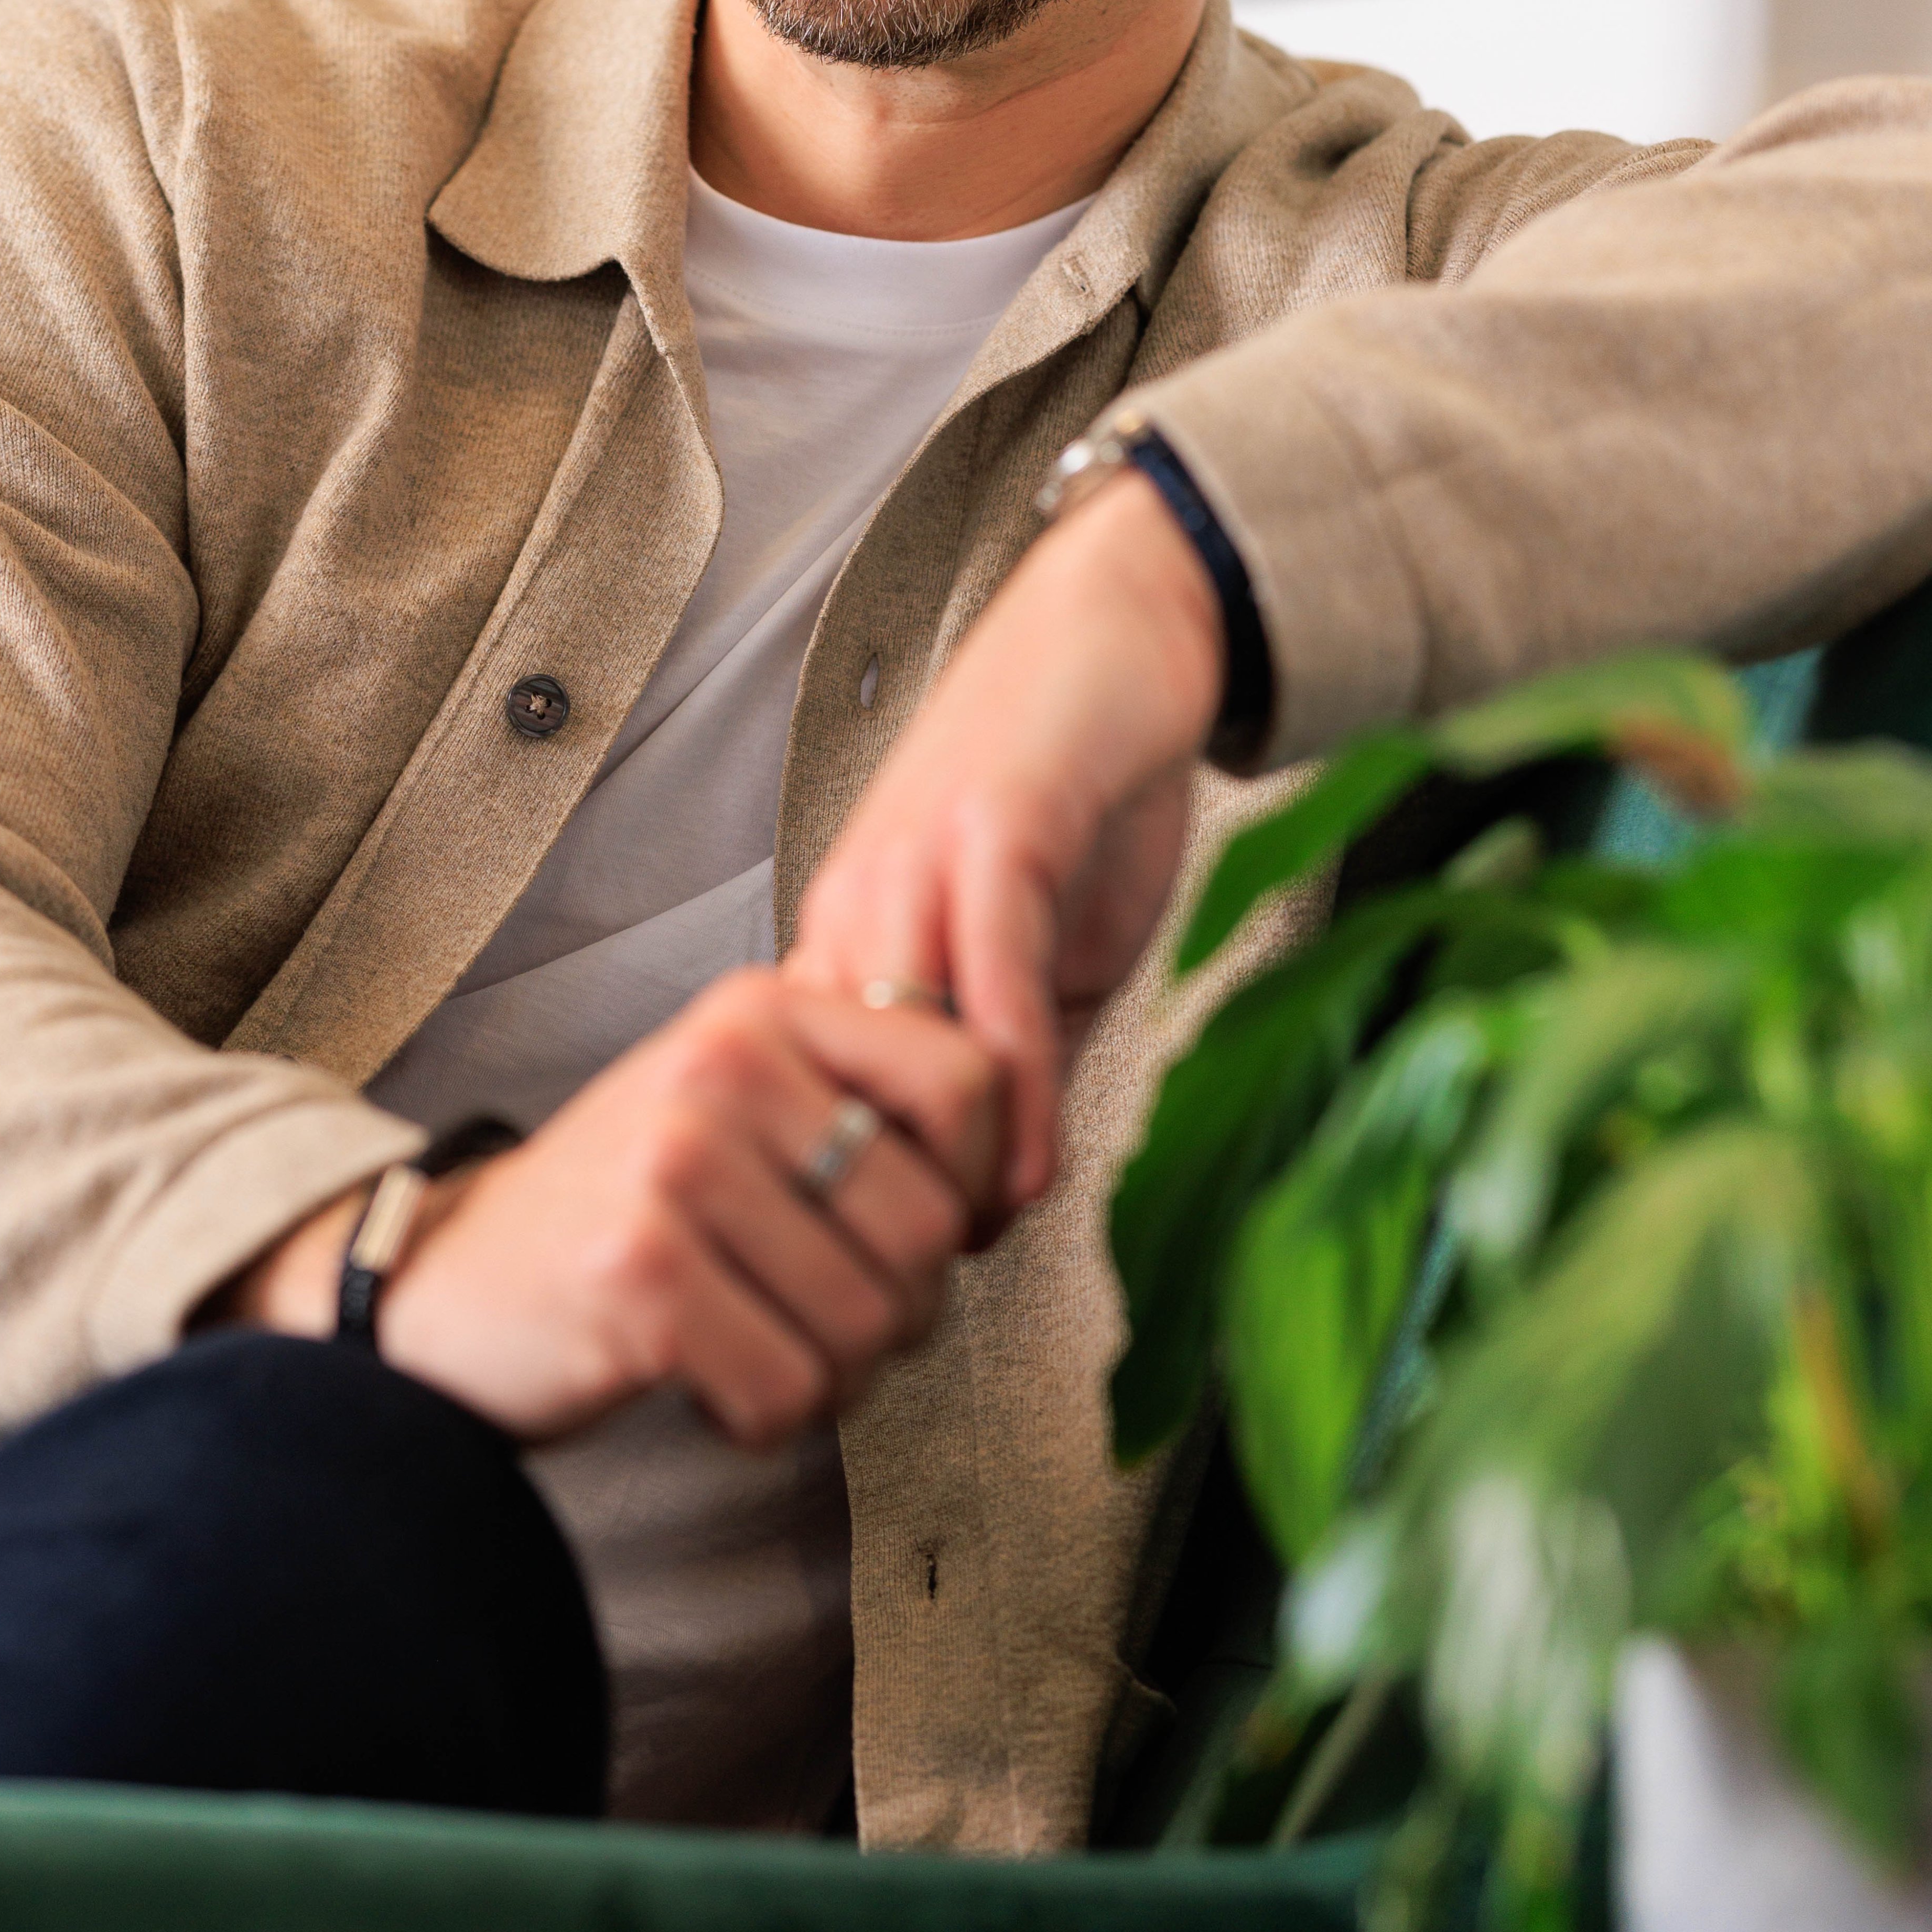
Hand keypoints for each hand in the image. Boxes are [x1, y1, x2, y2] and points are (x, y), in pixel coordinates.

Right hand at [216, 969, 1002, 1446]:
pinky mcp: (640, 1277)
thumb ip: (854, 1106)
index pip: (966, 1082)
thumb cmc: (620, 1215)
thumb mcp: (732, 1108)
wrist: (444, 1289)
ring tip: (758, 1349)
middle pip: (929, 1225)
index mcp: (758, 1012)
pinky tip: (707, 1383)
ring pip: (869, 1322)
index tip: (929, 1236)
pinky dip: (764, 1417)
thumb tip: (1010, 1174)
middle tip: (821, 1321)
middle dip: (898, 1309)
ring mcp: (674, 1168)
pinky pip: (789, 1390)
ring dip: (833, 1374)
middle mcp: (719, 1068)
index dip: (977, 1185)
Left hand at [790, 468, 1225, 1213]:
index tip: (868, 1286)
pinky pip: (987, 980)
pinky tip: (1030, 1161)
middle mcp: (860, 900)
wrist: (1119, 630)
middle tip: (905, 1301)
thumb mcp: (1042, 947)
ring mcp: (918, 863)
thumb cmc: (1079, 784)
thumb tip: (1009, 1179)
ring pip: (897, 1046)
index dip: (836, 1193)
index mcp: (855, 930)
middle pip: (827, 1084)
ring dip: (934, 1163)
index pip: (812, 1092)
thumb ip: (1019, 1050)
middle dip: (863, 1200)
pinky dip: (1008, 1083)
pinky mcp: (995, 831)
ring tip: (966, 1251)